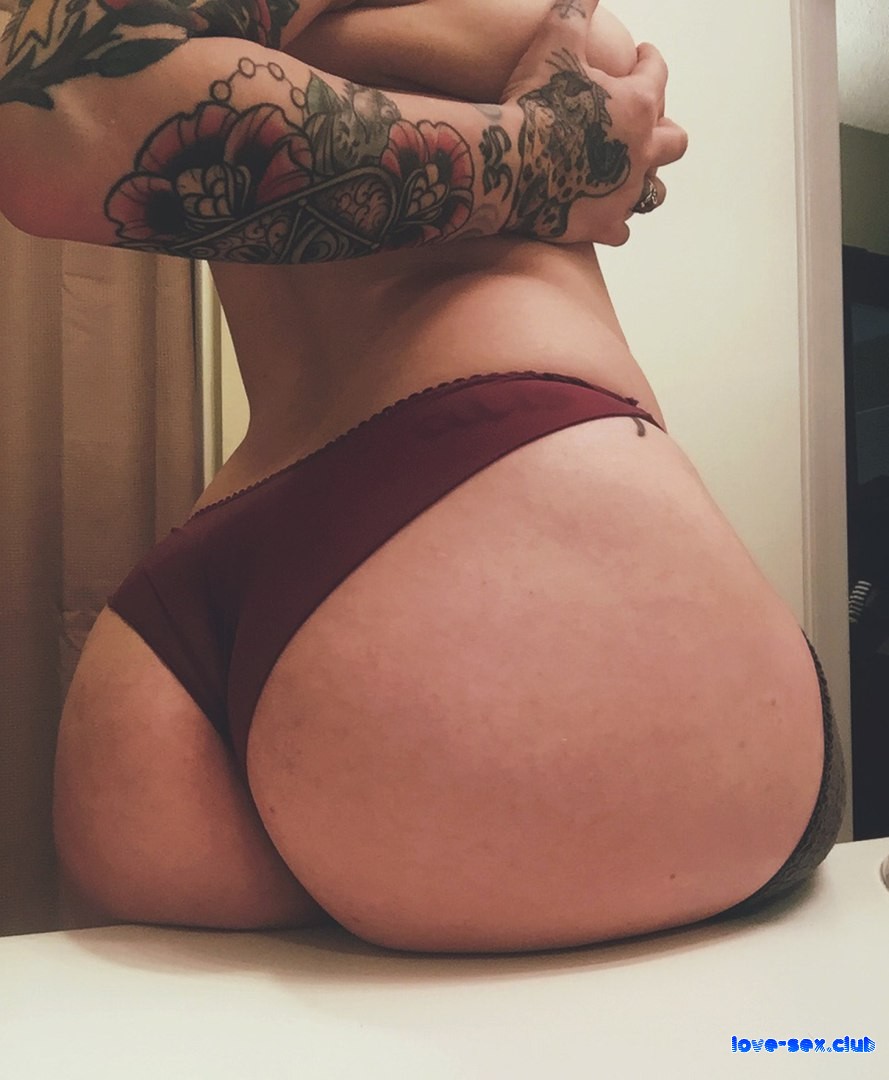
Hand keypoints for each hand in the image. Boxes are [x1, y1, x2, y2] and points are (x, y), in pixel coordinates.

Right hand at [501, 0, 687, 246]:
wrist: (508, 162)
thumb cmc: (532, 101)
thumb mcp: (555, 41)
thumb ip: (576, 10)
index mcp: (639, 104)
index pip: (658, 74)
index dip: (649, 60)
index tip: (642, 56)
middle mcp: (642, 151)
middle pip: (674, 141)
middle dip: (665, 129)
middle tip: (647, 124)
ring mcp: (625, 192)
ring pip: (654, 190)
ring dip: (647, 180)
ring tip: (631, 175)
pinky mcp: (603, 223)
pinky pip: (621, 228)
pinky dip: (615, 220)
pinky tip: (605, 215)